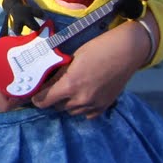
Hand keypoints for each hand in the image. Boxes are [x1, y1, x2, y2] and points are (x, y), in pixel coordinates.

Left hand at [33, 18, 150, 118]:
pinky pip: (87, 114)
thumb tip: (47, 84)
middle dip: (54, 99)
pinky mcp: (105, 106)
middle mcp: (80, 99)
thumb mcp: (74, 58)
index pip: (44, 101)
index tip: (35, 96)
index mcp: (70, 85)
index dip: (37, 99)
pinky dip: (83, 108)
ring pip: (72, 111)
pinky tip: (85, 97)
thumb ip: (60, 74)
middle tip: (56, 88)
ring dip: (68, 104)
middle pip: (57, 107)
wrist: (127, 51)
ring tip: (72, 91)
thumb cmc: (98, 48)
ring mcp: (94, 104)